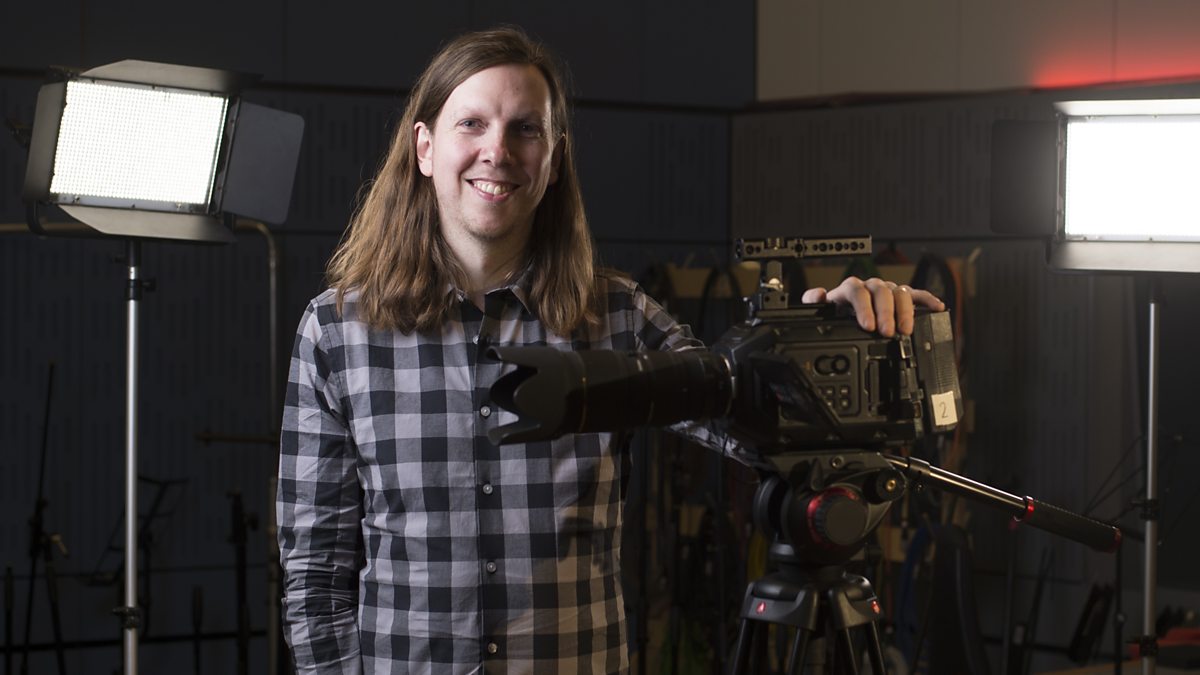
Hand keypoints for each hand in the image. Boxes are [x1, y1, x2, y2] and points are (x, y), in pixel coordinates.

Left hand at [800, 277, 944, 336]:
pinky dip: (927, 299)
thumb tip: (819, 294)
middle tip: (887, 332)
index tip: (868, 326)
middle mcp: (872, 287)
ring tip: (905, 330)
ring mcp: (889, 291)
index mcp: (852, 289)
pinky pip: (917, 294)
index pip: (858, 291)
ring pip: (900, 293)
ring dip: (904, 311)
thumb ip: (814, 302)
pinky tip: (937, 307)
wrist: (847, 314)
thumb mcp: (821, 311)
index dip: (864, 308)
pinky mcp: (903, 298)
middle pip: (882, 292)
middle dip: (886, 313)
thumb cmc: (836, 313)